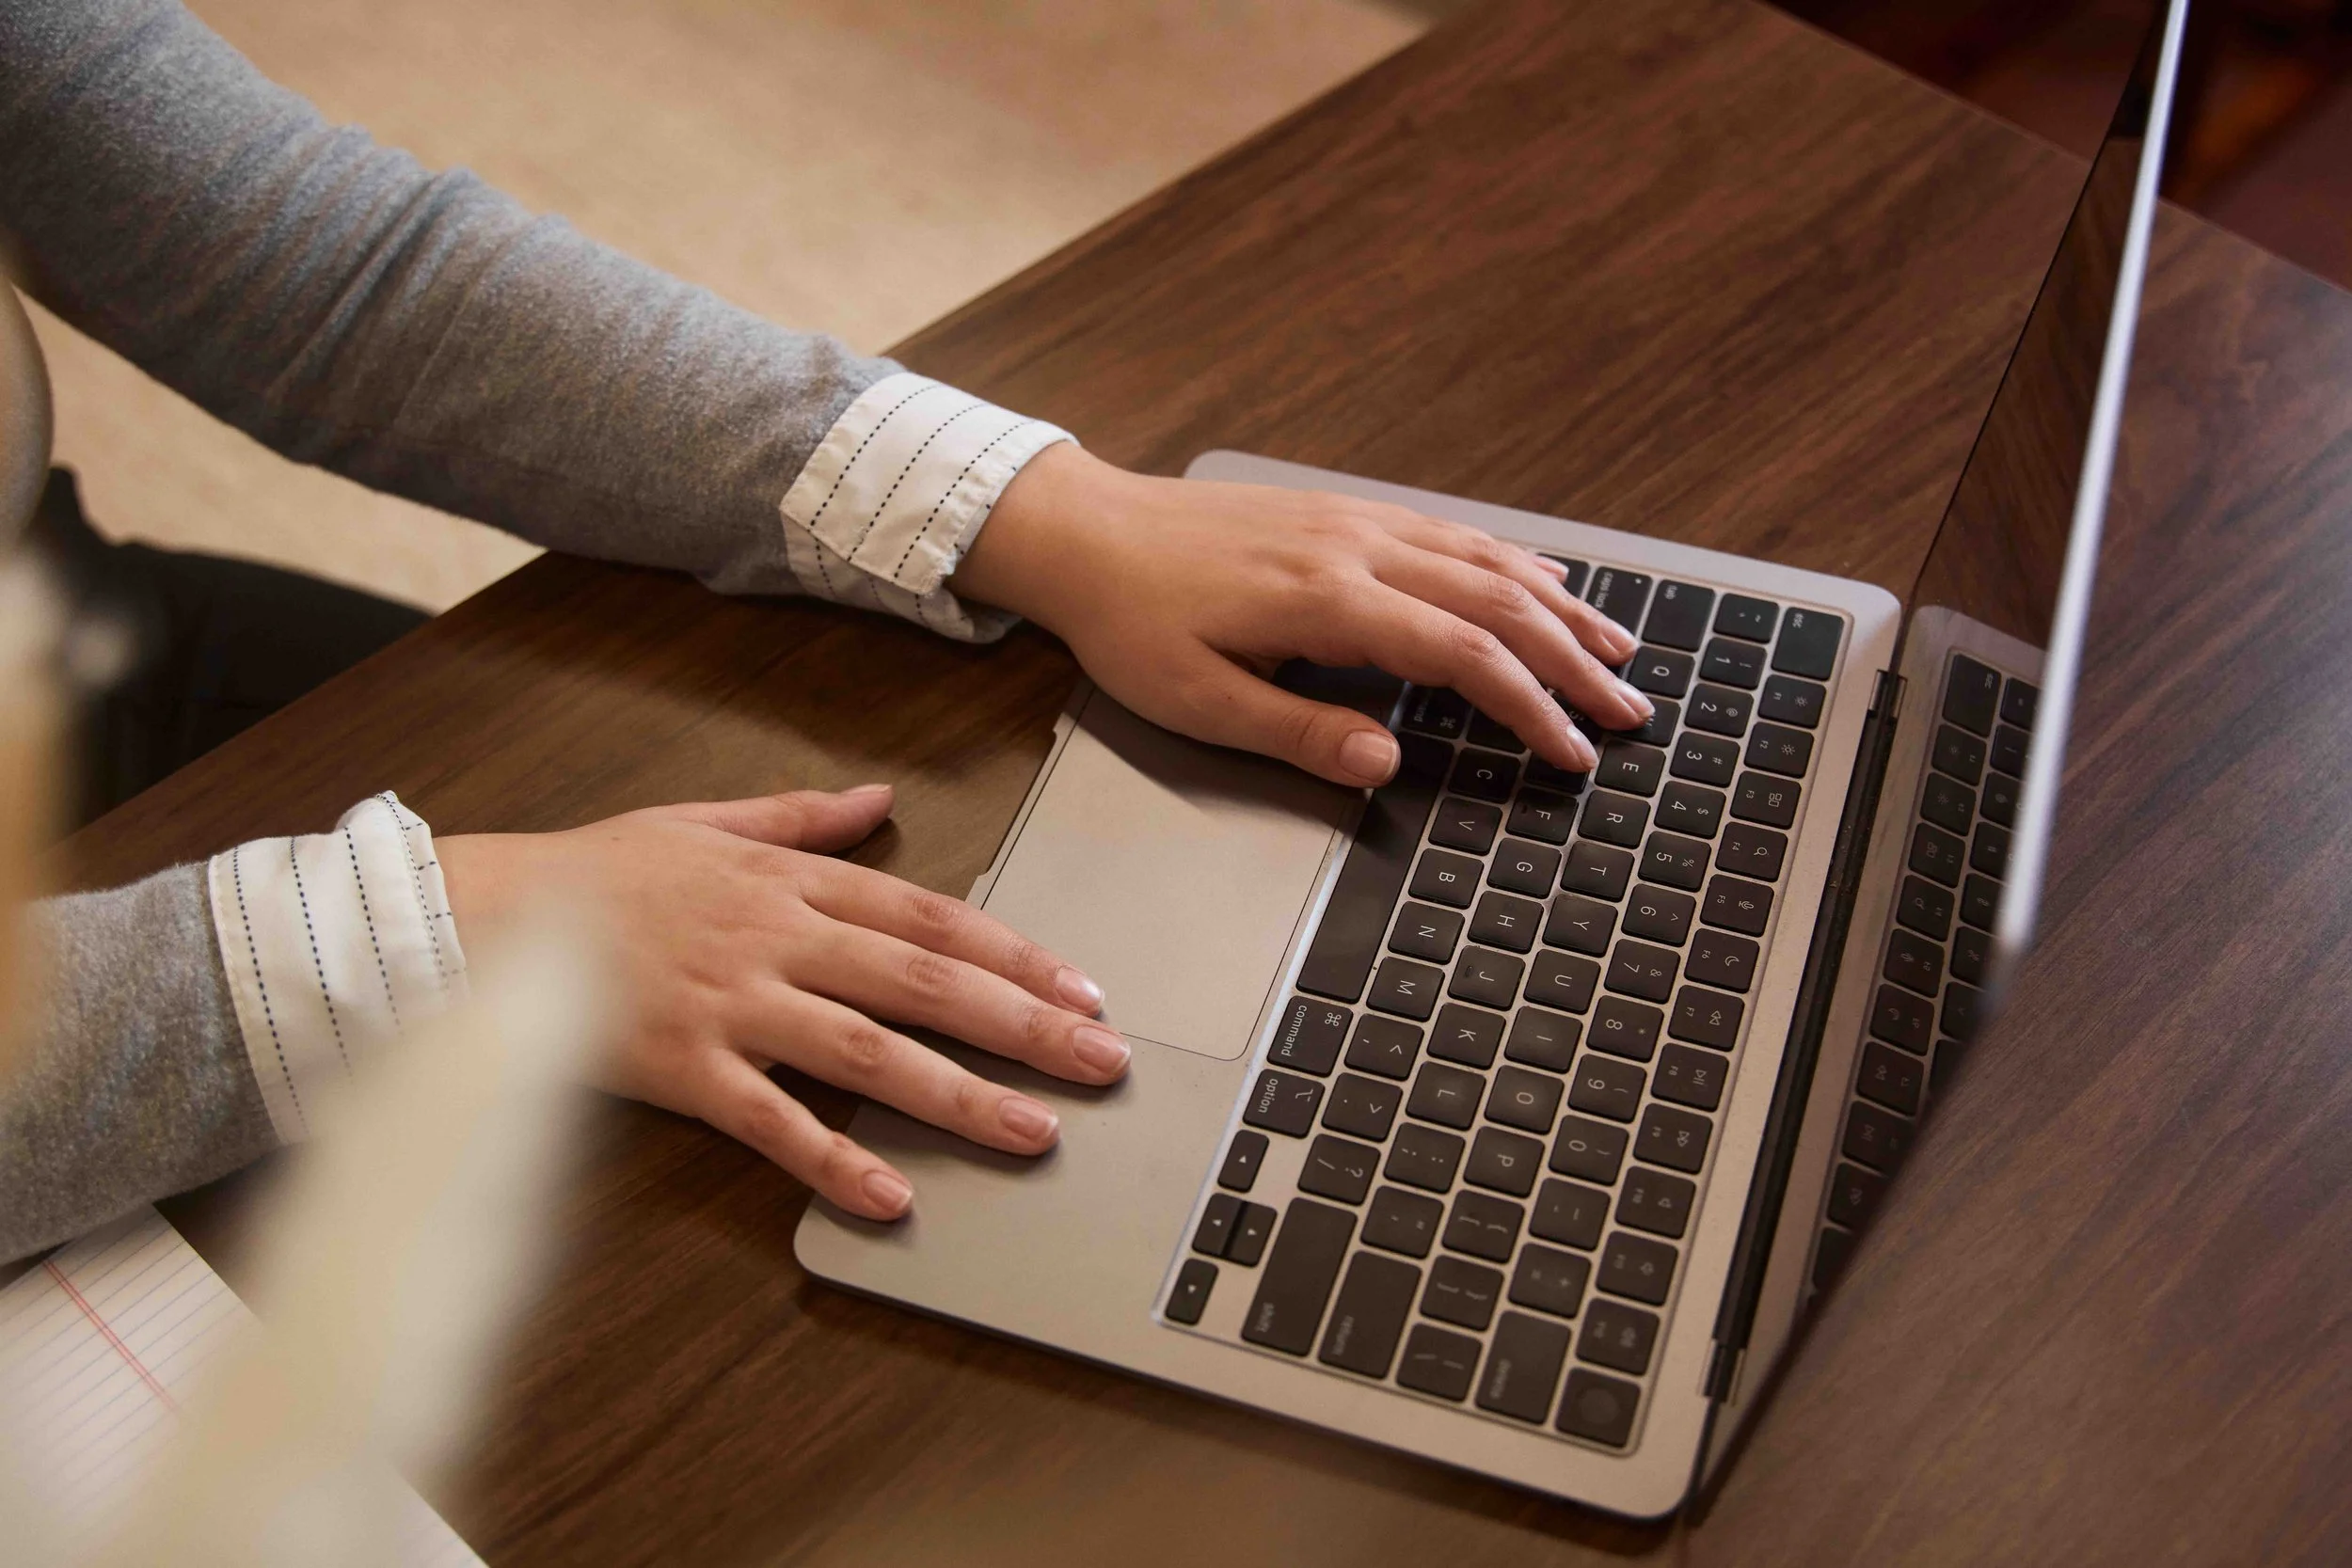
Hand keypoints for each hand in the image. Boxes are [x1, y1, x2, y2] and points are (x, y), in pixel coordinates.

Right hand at [436, 785, 1124, 1220]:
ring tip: (1033, 1132)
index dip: (1015, 954)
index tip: (1083, 989)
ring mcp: (733, 1005)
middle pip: (924, 981)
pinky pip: (770, 1121)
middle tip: (1101, 1061)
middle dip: (1023, 1025)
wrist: (484, 917)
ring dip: (959, 1096)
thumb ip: (803, 817)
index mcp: (790, 881)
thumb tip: (880, 795)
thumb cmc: (597, 874)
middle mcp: (777, 938)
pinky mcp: (683, 1069)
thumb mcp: (705, 820)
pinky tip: (890, 1199)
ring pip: (868, 1052)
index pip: (931, 916)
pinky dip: (831, 1161)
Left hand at [952, 444, 1653, 786]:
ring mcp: (1358, 522)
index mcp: (1329, 600)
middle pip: (1498, 603)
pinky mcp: (1345, 514)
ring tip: (1619, 652)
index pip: (1463, 655)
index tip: (1574, 754)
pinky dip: (1513, 564)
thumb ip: (1296, 733)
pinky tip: (1544, 585)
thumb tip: (1385, 765)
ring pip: (1487, 561)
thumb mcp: (1195, 700)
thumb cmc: (1131, 624)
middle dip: (1574, 662)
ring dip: (1561, 608)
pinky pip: (1453, 534)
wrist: (1086, 531)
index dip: (1530, 706)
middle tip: (1629, 714)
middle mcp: (1360, 548)